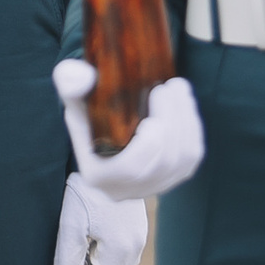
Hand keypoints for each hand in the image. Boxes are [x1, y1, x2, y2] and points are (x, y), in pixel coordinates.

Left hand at [52, 173, 148, 264]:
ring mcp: (140, 236)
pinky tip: (92, 238)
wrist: (106, 151)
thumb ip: (67, 264)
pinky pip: (125, 253)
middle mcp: (136, 247)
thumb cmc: (85, 187)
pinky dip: (108, 255)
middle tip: (73, 256)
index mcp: (121, 250)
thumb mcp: (70, 226)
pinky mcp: (138, 226)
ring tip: (81, 246)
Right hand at [55, 60, 204, 201]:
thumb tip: (81, 74)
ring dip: (187, 120)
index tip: (156, 92)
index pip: (135, 166)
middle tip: (171, 84)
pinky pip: (191, 159)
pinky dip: (193, 129)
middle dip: (174, 118)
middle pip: (165, 160)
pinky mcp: (171, 180)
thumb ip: (71, 85)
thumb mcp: (74, 101)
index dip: (153, 136)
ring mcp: (153, 188)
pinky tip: (185, 106)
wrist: (103, 139)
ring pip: (184, 159)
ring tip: (179, 89)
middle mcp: (128, 191)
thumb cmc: (87, 118)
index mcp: (100, 176)